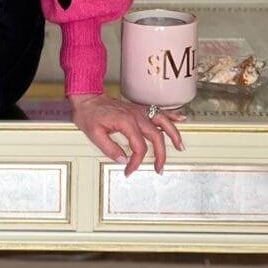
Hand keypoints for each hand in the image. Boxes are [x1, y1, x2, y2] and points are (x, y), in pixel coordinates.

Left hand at [67, 91, 186, 176]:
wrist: (86, 98)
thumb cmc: (88, 114)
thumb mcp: (93, 134)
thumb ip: (109, 149)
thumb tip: (123, 160)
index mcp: (126, 122)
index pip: (139, 148)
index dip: (136, 162)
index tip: (129, 170)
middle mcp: (136, 116)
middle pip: (156, 137)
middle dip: (161, 155)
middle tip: (159, 168)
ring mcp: (139, 111)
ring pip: (163, 122)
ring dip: (174, 134)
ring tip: (180, 146)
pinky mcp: (138, 109)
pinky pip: (158, 111)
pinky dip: (171, 115)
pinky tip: (180, 119)